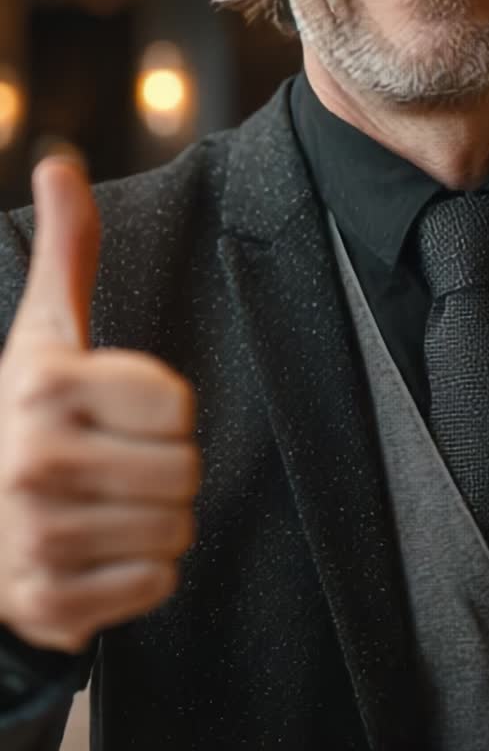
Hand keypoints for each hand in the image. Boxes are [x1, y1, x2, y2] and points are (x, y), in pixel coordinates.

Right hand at [0, 156, 200, 652]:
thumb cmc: (25, 415)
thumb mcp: (44, 332)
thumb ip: (68, 251)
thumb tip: (60, 161)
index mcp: (43, 386)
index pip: (177, 402)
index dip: (159, 407)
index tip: (116, 409)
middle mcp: (34, 460)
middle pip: (186, 469)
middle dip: (163, 468)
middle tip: (111, 464)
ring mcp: (38, 539)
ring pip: (177, 530)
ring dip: (153, 521)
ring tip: (100, 505)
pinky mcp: (50, 604)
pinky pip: (157, 584)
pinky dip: (136, 574)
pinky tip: (93, 551)